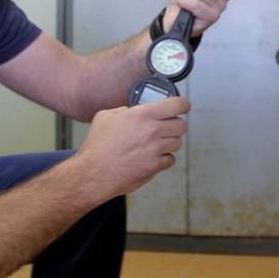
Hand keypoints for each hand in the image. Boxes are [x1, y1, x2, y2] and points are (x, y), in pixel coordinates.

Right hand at [74, 96, 190, 198]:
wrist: (93, 173)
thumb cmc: (97, 147)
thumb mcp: (105, 117)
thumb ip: (124, 110)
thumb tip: (133, 111)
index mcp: (142, 115)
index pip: (176, 104)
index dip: (183, 104)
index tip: (184, 106)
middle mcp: (152, 131)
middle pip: (181, 125)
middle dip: (175, 124)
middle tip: (167, 126)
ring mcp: (156, 150)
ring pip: (177, 143)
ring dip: (169, 142)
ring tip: (155, 143)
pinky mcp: (155, 166)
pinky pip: (169, 159)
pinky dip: (163, 158)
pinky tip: (151, 156)